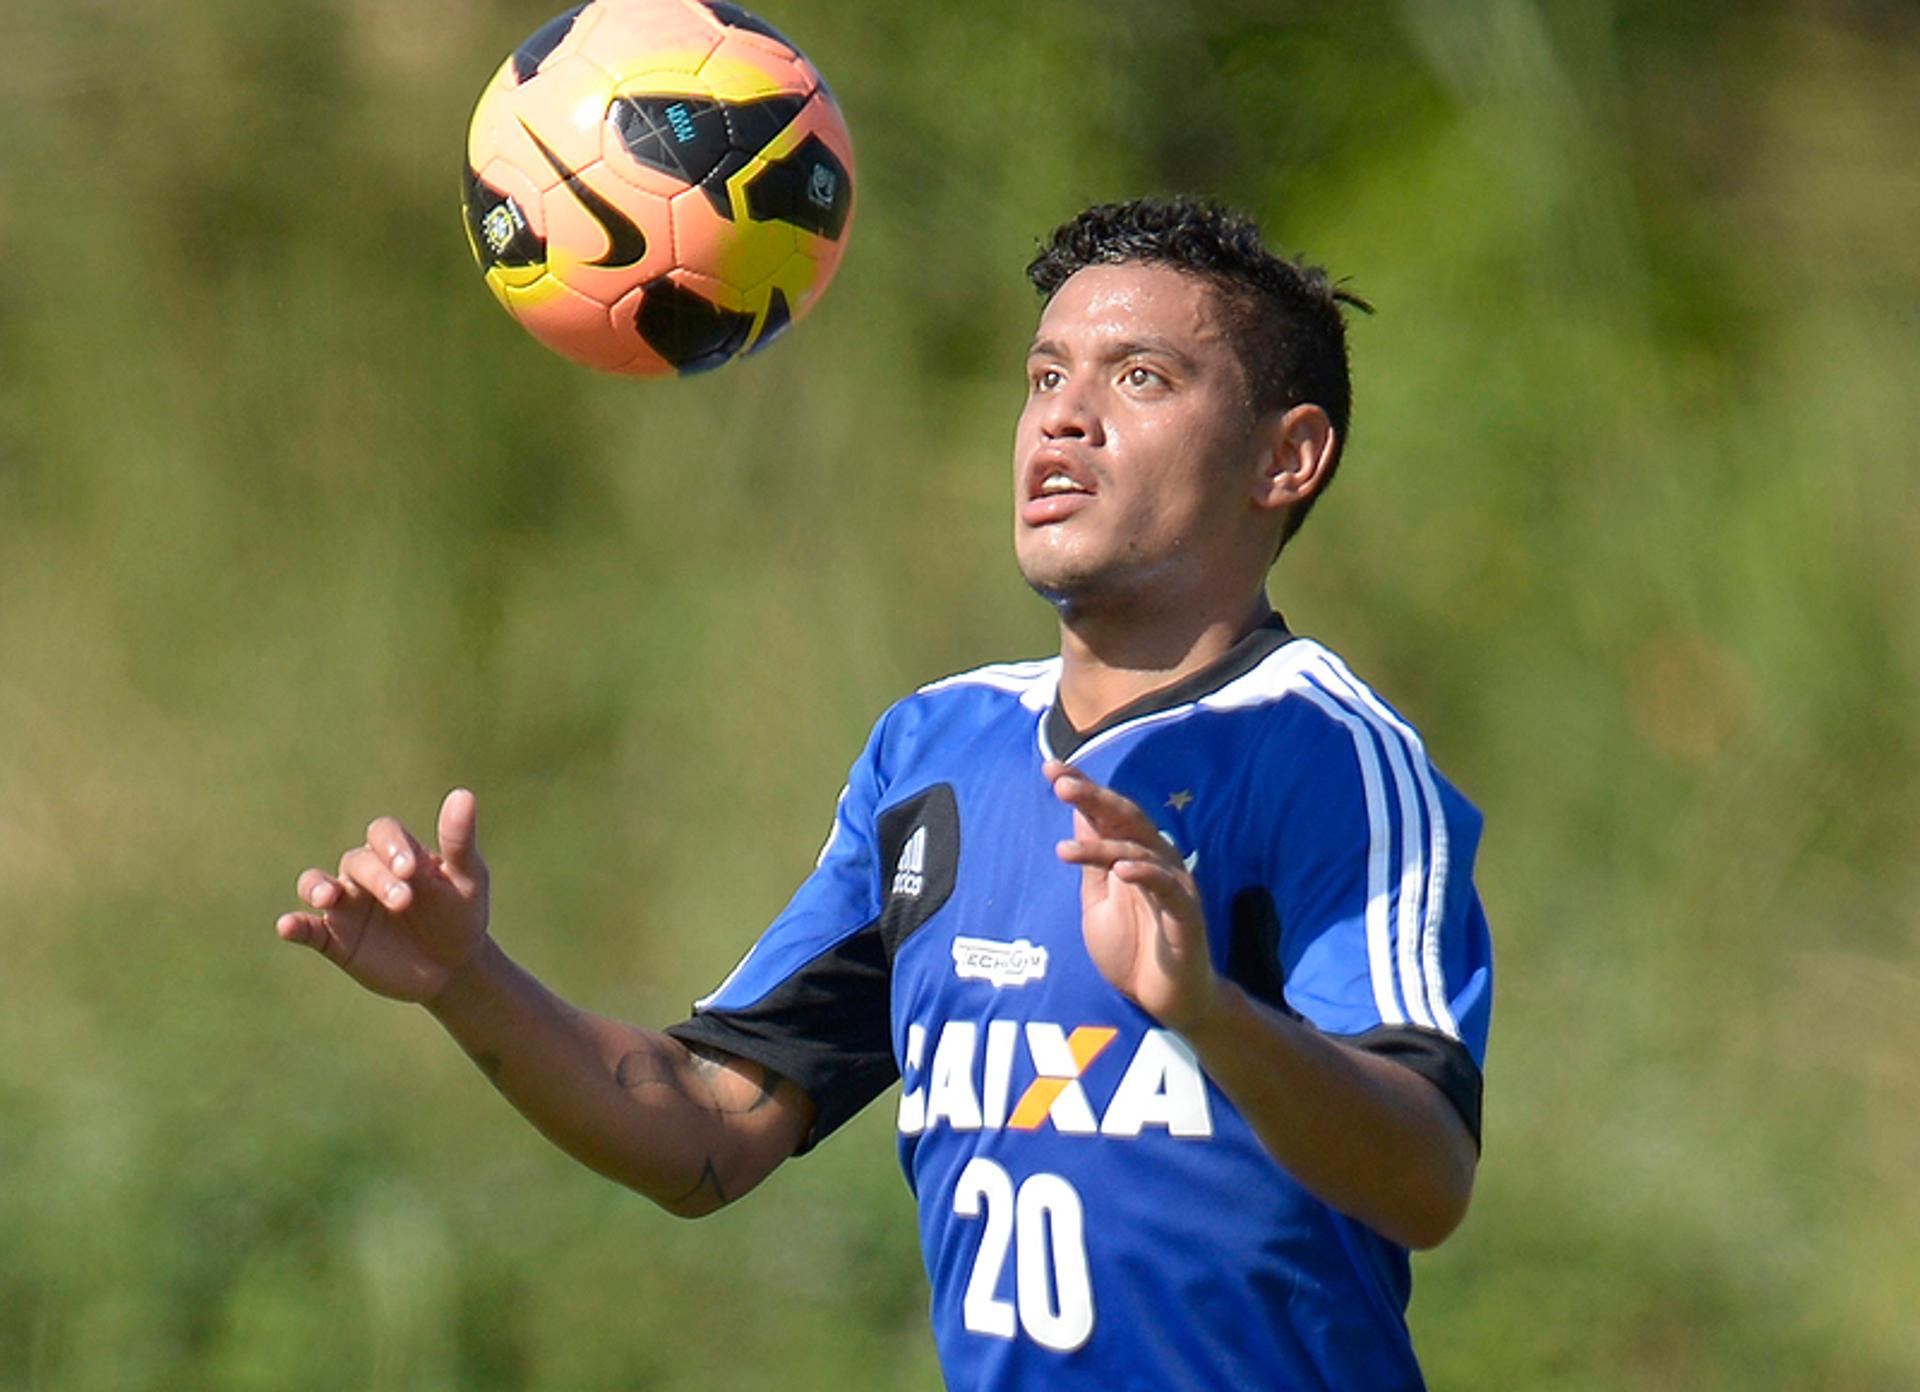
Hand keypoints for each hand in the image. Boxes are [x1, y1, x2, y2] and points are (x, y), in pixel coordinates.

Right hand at [275, 788, 490, 1002]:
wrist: (453, 967)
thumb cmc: (460, 914)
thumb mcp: (467, 879)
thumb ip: (459, 840)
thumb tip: (463, 794)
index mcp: (397, 853)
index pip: (383, 834)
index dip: (392, 847)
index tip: (410, 869)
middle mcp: (366, 873)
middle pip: (356, 861)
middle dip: (377, 878)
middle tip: (403, 901)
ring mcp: (346, 905)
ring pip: (317, 883)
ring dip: (316, 886)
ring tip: (326, 897)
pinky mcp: (335, 939)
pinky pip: (307, 928)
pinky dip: (294, 925)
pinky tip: (287, 926)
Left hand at [1045, 762, 1216, 1030]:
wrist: (1168, 1002)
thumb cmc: (1134, 951)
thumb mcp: (1099, 903)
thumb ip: (1092, 864)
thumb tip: (1079, 815)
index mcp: (1134, 855)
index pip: (1107, 814)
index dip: (1083, 789)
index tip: (1051, 768)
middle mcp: (1157, 860)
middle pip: (1126, 819)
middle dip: (1094, 798)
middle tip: (1061, 783)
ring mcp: (1174, 884)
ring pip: (1139, 850)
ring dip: (1102, 847)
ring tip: (1064, 851)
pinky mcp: (1187, 912)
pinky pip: (1167, 885)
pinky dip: (1144, 874)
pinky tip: (1120, 870)